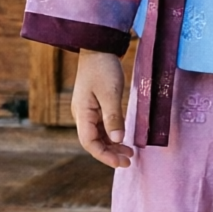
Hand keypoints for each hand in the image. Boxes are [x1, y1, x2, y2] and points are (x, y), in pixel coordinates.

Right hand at [71, 48, 132, 168]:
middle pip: (93, 141)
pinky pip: (102, 127)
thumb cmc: (103, 68)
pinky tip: (124, 140)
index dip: (104, 155)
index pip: (89, 142)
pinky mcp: (95, 107)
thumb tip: (117, 139)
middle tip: (129, 162)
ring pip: (98, 135)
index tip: (121, 163)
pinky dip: (112, 136)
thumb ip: (113, 117)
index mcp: (82, 113)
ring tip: (129, 154)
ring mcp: (88, 111)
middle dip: (110, 153)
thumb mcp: (110, 93)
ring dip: (112, 146)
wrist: (98, 49)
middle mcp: (82, 115)